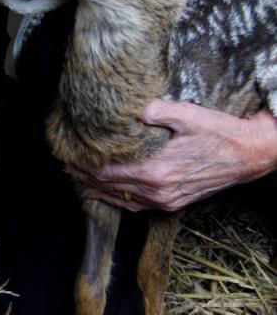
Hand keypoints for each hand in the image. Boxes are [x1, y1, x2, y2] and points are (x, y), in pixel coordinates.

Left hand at [67, 99, 276, 211]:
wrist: (248, 155)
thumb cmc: (218, 132)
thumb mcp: (188, 114)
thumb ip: (156, 110)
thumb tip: (132, 108)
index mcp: (155, 169)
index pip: (108, 169)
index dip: (85, 163)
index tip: (68, 155)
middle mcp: (157, 190)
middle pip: (109, 185)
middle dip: (85, 175)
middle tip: (64, 166)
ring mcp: (165, 200)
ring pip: (120, 198)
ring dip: (96, 189)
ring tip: (77, 179)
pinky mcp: (172, 203)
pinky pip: (136, 206)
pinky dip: (116, 201)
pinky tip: (104, 196)